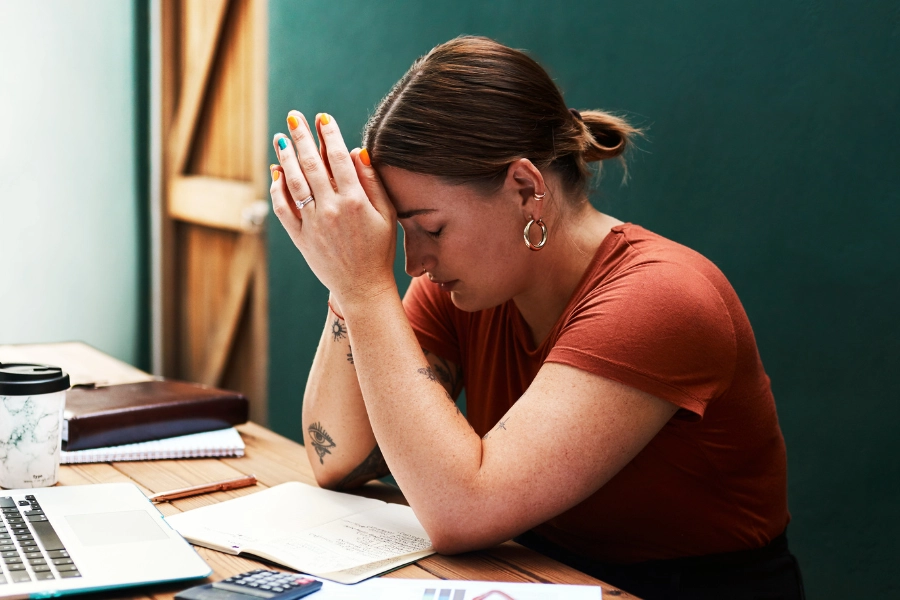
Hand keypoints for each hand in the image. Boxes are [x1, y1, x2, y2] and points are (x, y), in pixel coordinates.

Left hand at [270, 111, 397, 307]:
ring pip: (293, 182)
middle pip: (311, 164)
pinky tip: (276, 173)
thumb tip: (357, 151)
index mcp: (355, 201)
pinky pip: (282, 208)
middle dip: (301, 137)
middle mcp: (332, 209)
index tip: (322, 117)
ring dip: (285, 157)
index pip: (338, 158)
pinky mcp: (300, 237)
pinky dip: (277, 189)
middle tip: (294, 117)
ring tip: (281, 138)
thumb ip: (372, 182)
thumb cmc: (378, 249)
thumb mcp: (386, 214)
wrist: (362, 287)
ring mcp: (313, 224)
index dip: (329, 134)